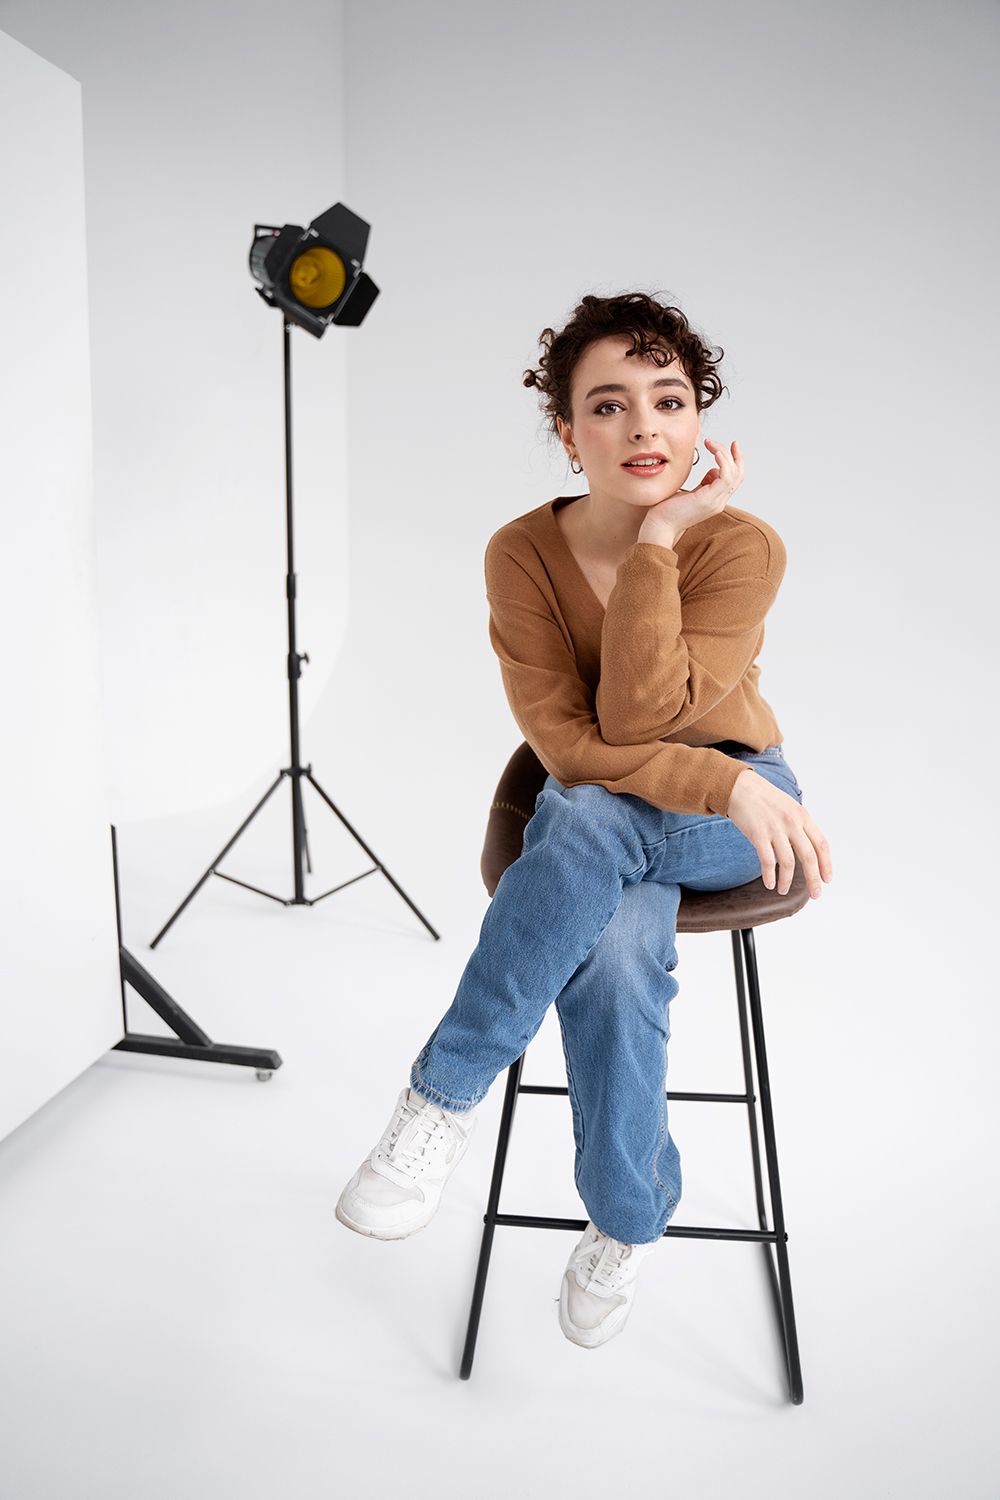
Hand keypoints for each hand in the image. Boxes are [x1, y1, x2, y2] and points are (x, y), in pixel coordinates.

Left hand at [637, 438, 744, 545]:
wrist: (659, 525)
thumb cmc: (667, 510)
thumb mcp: (689, 492)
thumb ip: (703, 484)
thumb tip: (712, 472)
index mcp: (715, 500)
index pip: (734, 479)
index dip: (735, 461)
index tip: (731, 446)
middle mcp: (719, 502)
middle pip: (738, 475)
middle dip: (735, 456)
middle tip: (726, 442)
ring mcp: (715, 502)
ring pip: (734, 474)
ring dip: (725, 455)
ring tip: (711, 445)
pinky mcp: (709, 499)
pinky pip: (725, 477)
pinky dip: (723, 462)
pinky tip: (714, 453)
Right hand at [725, 767, 832, 900]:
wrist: (740, 787)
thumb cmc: (765, 799)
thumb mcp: (790, 807)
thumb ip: (800, 825)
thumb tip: (809, 849)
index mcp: (803, 816)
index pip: (821, 844)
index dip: (826, 864)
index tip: (827, 880)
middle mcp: (792, 822)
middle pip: (809, 856)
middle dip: (813, 879)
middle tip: (815, 895)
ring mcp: (775, 828)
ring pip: (788, 862)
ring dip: (787, 881)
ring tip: (783, 890)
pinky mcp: (758, 834)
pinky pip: (768, 861)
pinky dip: (770, 875)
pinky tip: (770, 884)